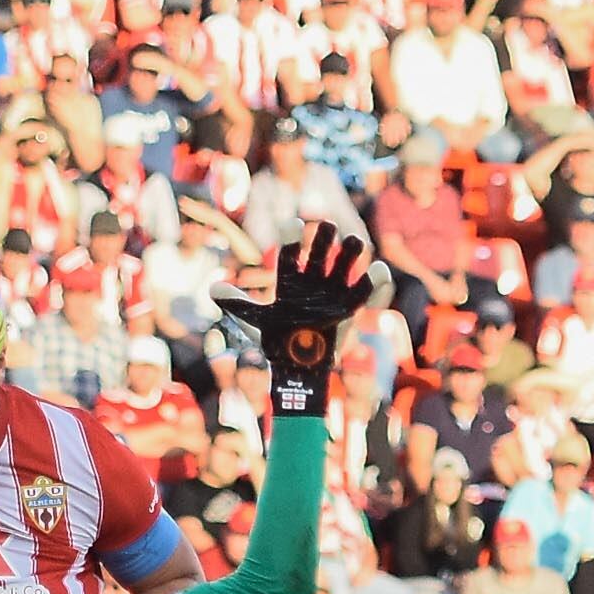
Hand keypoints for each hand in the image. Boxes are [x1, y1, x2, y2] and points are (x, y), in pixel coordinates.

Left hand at [216, 220, 371, 415]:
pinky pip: (364, 291)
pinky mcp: (349, 308)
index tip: (295, 224)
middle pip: (321, 251)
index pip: (291, 252)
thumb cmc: (276, 344)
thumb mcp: (254, 323)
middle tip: (327, 226)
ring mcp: (332, 292)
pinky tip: (379, 269)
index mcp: (290, 280)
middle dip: (325, 239)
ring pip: (345, 264)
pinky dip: (375, 280)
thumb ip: (238, 303)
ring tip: (355, 242)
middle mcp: (312, 281)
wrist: (297, 369)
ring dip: (351, 251)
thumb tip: (214, 288)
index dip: (293, 238)